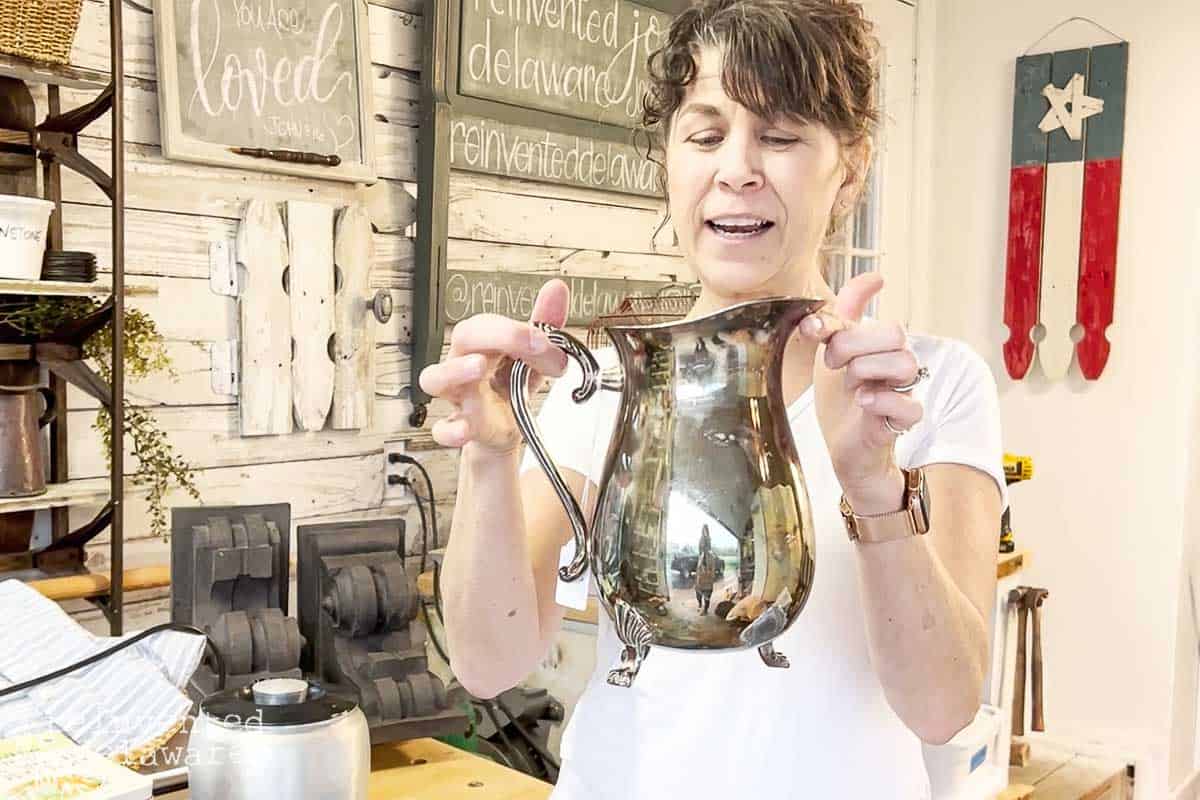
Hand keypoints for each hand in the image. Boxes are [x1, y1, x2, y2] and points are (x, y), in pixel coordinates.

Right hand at [418, 279, 569, 455]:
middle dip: (494, 336)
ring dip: (455, 371)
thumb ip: (546, 324)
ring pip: (435, 378)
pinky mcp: (460, 426)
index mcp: (482, 343)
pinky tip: (464, 430)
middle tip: (527, 343)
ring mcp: (458, 395)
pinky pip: (441, 429)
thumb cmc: (512, 385)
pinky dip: (450, 430)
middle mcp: (463, 364)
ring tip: (477, 368)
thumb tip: (557, 288)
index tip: (545, 341)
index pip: (488, 323)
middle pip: (462, 339)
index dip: (515, 329)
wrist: (509, 426)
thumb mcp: (534, 354)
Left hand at [801, 273, 923, 512]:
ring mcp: (901, 394)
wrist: (844, 453)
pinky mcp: (901, 424)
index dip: (839, 320)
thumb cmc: (842, 404)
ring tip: (850, 386)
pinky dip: (884, 401)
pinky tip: (863, 403)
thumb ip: (842, 319)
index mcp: (878, 348)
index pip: (873, 316)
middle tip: (832, 363)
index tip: (812, 330)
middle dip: (854, 343)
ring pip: (905, 363)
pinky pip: (910, 406)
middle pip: (894, 333)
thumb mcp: (834, 356)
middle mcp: (895, 366)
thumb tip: (872, 277)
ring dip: (867, 369)